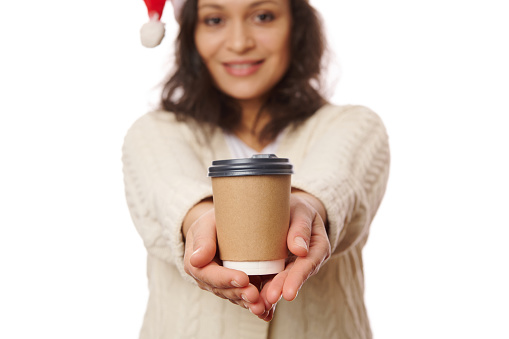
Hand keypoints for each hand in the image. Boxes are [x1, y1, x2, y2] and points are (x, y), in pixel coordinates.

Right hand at [183, 206, 268, 315]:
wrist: (221, 228)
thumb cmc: (212, 223)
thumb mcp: (205, 225)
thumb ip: (203, 240)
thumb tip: (196, 259)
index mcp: (197, 265)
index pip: (209, 274)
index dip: (225, 278)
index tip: (243, 277)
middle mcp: (208, 280)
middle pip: (223, 290)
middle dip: (240, 294)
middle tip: (256, 294)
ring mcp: (222, 286)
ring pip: (235, 298)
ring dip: (249, 304)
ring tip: (262, 305)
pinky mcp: (237, 288)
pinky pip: (246, 299)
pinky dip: (257, 306)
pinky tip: (268, 313)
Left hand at [257, 192, 330, 319]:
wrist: (290, 210)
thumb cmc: (295, 207)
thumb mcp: (301, 211)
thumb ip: (301, 227)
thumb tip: (300, 250)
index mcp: (318, 246)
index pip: (308, 263)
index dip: (297, 278)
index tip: (288, 293)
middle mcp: (308, 260)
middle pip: (294, 276)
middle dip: (281, 288)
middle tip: (268, 299)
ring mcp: (293, 266)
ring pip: (283, 281)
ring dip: (271, 293)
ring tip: (259, 304)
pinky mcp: (279, 267)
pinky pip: (273, 279)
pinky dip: (264, 290)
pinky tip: (254, 303)